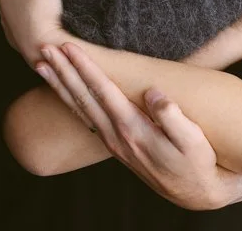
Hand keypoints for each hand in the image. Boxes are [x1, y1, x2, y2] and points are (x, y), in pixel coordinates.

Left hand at [34, 42, 241, 210]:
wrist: (196, 193)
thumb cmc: (199, 162)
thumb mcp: (194, 141)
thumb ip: (173, 117)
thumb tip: (153, 93)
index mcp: (134, 130)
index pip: (103, 92)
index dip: (85, 68)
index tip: (70, 48)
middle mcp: (117, 137)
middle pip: (83, 98)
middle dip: (63, 71)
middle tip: (44, 48)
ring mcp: (113, 143)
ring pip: (79, 108)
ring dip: (60, 85)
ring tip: (42, 65)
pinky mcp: (116, 146)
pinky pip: (85, 118)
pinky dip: (70, 100)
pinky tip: (64, 90)